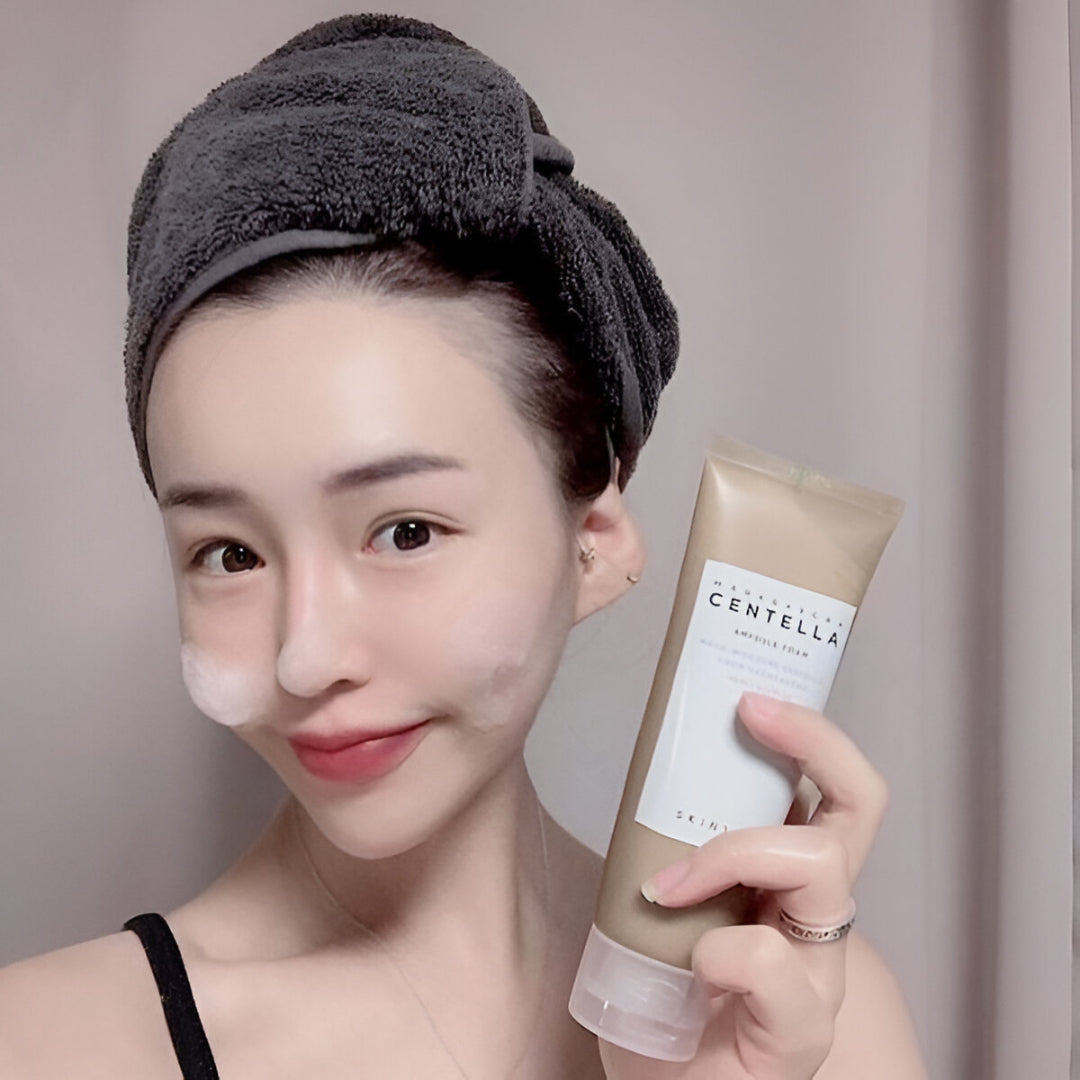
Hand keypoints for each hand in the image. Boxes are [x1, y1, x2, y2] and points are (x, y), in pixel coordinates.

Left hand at [599, 692, 887, 1079]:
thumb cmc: (658, 994)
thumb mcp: (662, 896)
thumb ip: (673, 840)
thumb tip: (647, 759)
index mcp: (792, 883)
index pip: (841, 794)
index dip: (812, 735)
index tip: (749, 698)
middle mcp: (819, 922)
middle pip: (860, 807)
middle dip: (811, 742)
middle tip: (747, 712)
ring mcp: (817, 977)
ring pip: (820, 869)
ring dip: (734, 849)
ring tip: (669, 881)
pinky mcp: (796, 1036)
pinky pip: (772, 963)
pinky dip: (720, 949)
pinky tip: (687, 967)